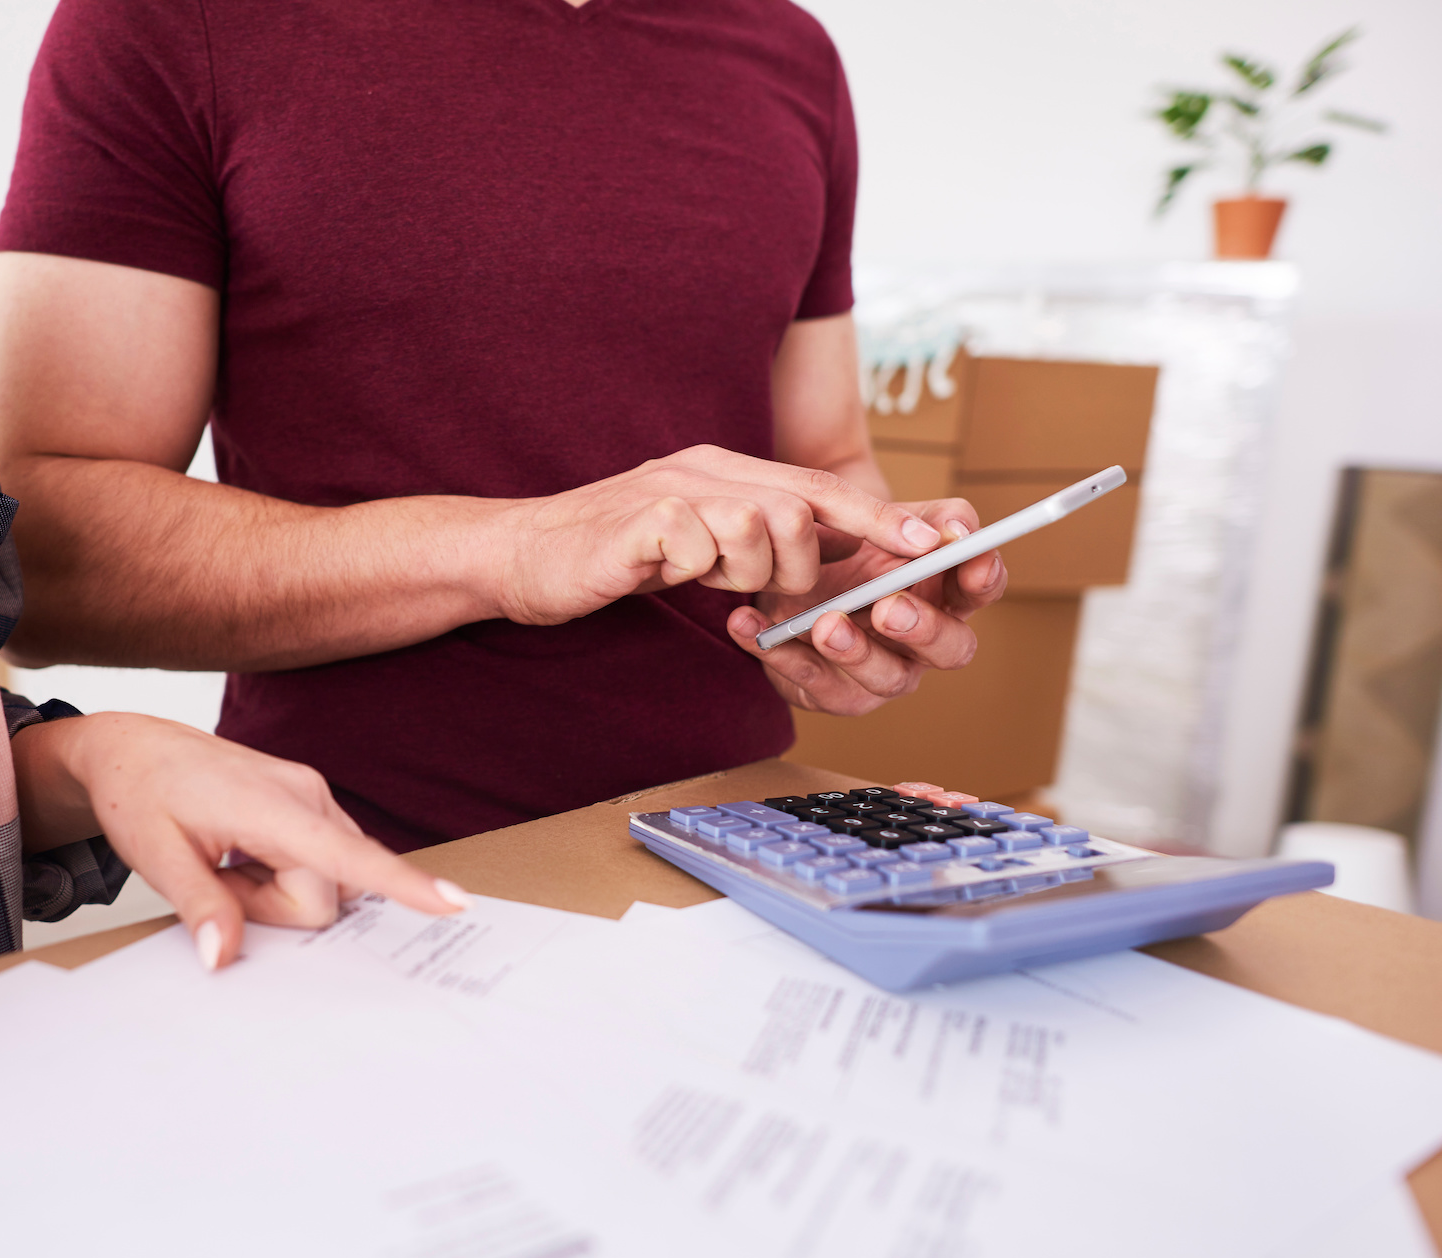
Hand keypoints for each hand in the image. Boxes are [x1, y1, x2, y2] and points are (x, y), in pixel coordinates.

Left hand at [12, 713, 466, 969]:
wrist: (133, 748)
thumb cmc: (140, 792)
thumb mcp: (155, 856)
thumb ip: (199, 907)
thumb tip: (224, 958)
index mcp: (271, 804)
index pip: (347, 855)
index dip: (402, 884)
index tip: (452, 902)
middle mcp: (308, 794)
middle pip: (325, 894)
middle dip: (273, 907)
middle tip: (219, 874)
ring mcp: (314, 795)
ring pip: (325, 882)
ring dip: (277, 890)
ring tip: (228, 859)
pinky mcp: (313, 804)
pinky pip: (319, 863)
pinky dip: (283, 873)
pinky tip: (245, 852)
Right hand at [490, 444, 945, 625]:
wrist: (518, 556)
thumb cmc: (608, 557)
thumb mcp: (694, 545)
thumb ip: (750, 541)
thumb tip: (821, 559)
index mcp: (722, 470)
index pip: (818, 487)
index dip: (878, 517)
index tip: (932, 545)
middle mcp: (704, 468)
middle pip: (801, 507)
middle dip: (799, 567)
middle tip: (762, 595)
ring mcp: (674, 489)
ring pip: (764, 525)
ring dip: (747, 573)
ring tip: (705, 582)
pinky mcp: (643, 520)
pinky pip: (706, 547)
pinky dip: (699, 573)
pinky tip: (665, 574)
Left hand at [724, 498, 1007, 714]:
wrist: (783, 568)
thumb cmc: (846, 544)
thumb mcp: (881, 516)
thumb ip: (925, 516)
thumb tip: (957, 531)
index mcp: (944, 594)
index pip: (980, 590)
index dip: (983, 578)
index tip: (973, 563)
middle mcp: (921, 644)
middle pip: (951, 650)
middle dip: (922, 629)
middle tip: (888, 606)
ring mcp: (879, 674)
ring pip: (885, 679)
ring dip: (855, 652)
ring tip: (823, 624)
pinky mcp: (829, 692)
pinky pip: (811, 685)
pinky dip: (780, 655)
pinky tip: (750, 624)